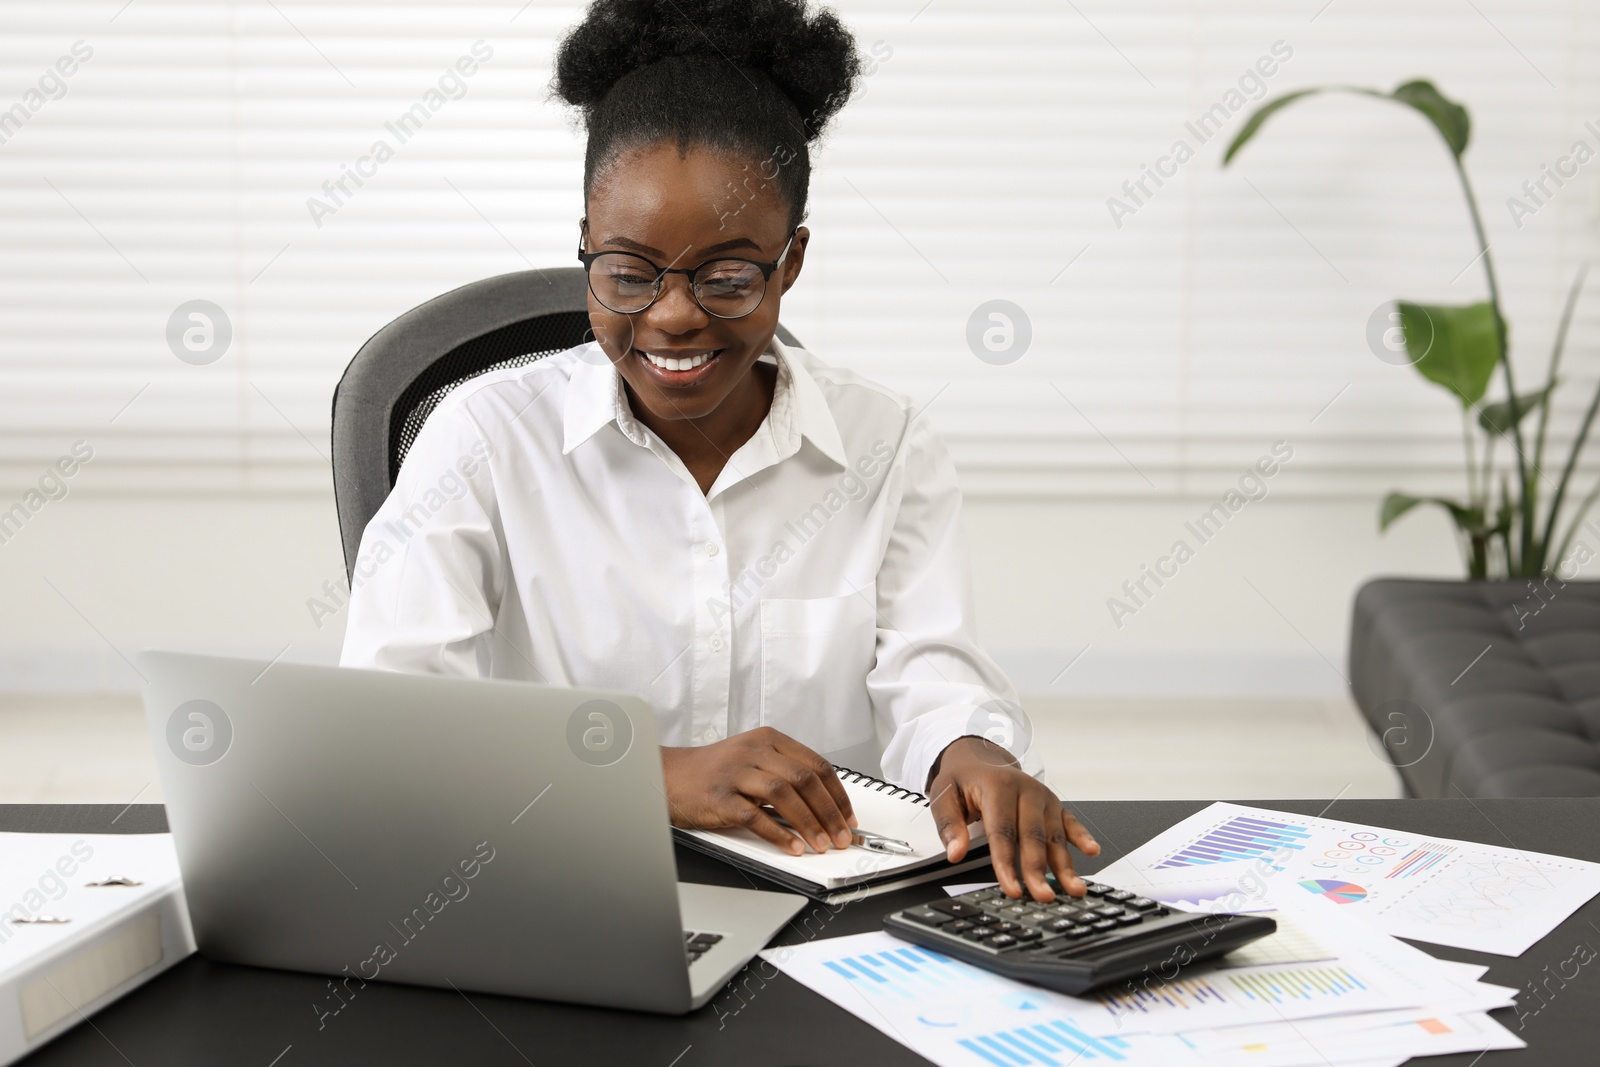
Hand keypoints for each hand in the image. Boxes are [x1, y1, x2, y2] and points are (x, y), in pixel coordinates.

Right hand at [662, 726, 857, 855]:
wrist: (670, 776)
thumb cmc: (714, 771)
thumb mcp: (753, 759)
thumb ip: (785, 773)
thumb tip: (824, 806)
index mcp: (768, 739)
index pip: (816, 765)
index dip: (838, 794)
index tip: (849, 817)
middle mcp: (754, 751)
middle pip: (805, 779)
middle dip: (830, 812)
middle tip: (842, 836)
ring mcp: (736, 773)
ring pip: (784, 795)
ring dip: (809, 824)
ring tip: (822, 844)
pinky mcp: (720, 797)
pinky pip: (755, 816)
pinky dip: (778, 834)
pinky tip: (792, 846)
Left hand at [926, 736, 1100, 901]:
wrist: (977, 756)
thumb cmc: (962, 778)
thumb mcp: (943, 795)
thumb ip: (949, 824)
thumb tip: (955, 852)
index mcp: (998, 786)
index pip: (1002, 831)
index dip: (1006, 863)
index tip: (1012, 887)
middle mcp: (1025, 790)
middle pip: (1033, 836)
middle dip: (1038, 870)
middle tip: (1043, 896)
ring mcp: (1042, 798)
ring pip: (1054, 834)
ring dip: (1065, 864)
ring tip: (1073, 889)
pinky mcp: (1053, 805)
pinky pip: (1070, 822)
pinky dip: (1082, 837)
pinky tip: (1092, 851)